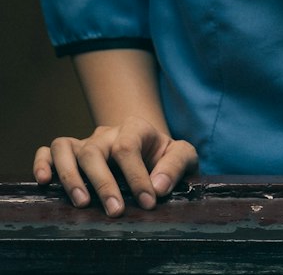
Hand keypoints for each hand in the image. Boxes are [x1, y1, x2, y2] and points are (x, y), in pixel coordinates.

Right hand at [34, 116, 197, 215]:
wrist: (152, 153)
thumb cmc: (165, 158)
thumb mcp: (183, 156)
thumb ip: (175, 166)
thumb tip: (158, 186)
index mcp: (135, 129)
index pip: (127, 146)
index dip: (136, 175)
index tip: (148, 202)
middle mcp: (106, 134)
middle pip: (94, 151)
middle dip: (104, 183)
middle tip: (115, 212)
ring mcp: (87, 143)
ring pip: (66, 148)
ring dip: (70, 176)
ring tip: (82, 203)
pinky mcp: (71, 154)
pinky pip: (49, 150)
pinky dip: (42, 162)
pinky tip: (44, 181)